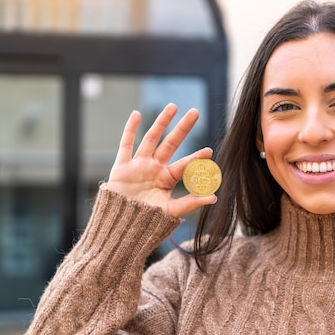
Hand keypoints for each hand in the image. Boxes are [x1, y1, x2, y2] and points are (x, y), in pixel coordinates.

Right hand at [106, 103, 216, 217]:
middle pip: (171, 143)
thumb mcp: (171, 211)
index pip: (184, 165)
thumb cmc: (146, 222)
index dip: (196, 158)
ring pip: (151, 138)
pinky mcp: (122, 167)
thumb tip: (214, 198)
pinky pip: (126, 144)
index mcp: (167, 179)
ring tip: (173, 106)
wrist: (121, 228)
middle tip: (195, 112)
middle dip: (182, 128)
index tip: (210, 150)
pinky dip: (130, 129)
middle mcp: (154, 169)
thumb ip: (190, 203)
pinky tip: (137, 114)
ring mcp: (138, 166)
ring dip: (161, 122)